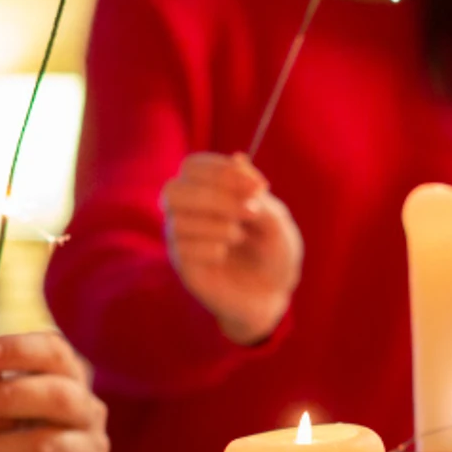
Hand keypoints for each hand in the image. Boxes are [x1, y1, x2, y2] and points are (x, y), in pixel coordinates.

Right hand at [162, 152, 301, 344]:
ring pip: (178, 221)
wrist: (274, 293)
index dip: (222, 171)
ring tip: (241, 236)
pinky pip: (183, 249)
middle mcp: (187, 212)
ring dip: (217, 224)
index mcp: (206, 191)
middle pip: (174, 190)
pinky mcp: (184, 267)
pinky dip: (211, 248)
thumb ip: (257, 194)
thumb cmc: (273, 251)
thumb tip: (238, 158)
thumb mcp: (276, 221)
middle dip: (215, 197)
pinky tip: (225, 255)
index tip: (260, 187)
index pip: (193, 167)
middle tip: (251, 212)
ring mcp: (182, 240)